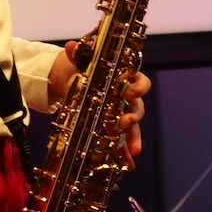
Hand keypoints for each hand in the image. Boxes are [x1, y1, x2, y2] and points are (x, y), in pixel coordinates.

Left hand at [49, 41, 150, 167]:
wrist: (70, 76)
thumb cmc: (82, 65)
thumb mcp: (79, 58)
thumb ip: (77, 53)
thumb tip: (70, 47)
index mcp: (124, 77)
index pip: (140, 81)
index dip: (139, 87)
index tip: (131, 92)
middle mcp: (126, 95)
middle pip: (138, 106)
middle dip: (134, 116)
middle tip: (125, 123)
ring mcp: (120, 112)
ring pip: (132, 126)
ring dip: (134, 138)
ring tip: (132, 152)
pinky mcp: (111, 125)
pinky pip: (120, 139)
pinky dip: (123, 151)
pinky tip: (127, 164)